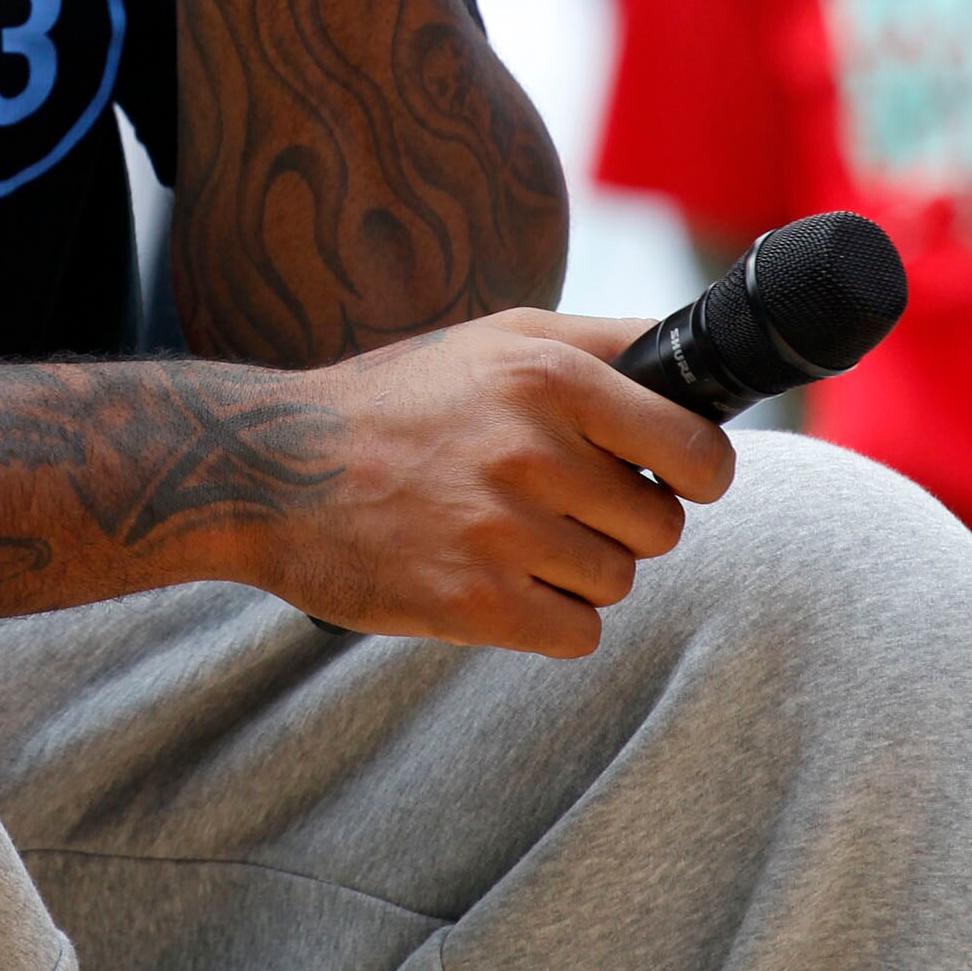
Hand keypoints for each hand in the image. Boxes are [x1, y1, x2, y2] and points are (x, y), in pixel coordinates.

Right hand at [255, 311, 737, 656]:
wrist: (272, 470)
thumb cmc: (398, 399)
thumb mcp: (497, 337)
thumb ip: (603, 342)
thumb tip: (697, 362)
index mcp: (548, 375)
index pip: (698, 452)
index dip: (696, 473)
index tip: (670, 478)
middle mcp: (531, 450)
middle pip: (660, 527)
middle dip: (621, 522)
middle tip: (555, 503)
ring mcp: (502, 531)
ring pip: (616, 582)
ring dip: (575, 570)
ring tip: (506, 536)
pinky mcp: (473, 603)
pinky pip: (576, 633)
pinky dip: (546, 617)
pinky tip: (495, 580)